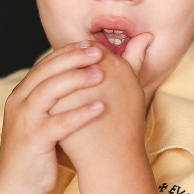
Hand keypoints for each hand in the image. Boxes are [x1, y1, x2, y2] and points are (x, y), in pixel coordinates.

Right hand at [0, 41, 105, 193]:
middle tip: (98, 52)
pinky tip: (100, 107)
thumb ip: (54, 98)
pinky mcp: (33, 141)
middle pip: (46, 71)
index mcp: (22, 94)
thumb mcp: (41, 117)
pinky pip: (58, 123)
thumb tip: (78, 76)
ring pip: (49, 91)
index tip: (90, 44)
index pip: (45, 64)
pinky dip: (80, 113)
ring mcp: (24, 121)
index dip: (67, 52)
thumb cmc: (35, 149)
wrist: (15, 185)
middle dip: (73, 58)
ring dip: (76, 80)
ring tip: (101, 74)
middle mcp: (19, 103)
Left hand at [53, 33, 153, 169]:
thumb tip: (145, 34)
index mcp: (115, 65)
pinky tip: (47, 102)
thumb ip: (136, 57)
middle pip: (74, 59)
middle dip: (67, 65)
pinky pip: (50, 93)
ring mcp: (77, 90)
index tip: (78, 67)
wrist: (113, 158)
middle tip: (63, 79)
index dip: (83, 56)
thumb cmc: (126, 123)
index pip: (91, 48)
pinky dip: (49, 95)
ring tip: (54, 90)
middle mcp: (97, 73)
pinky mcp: (61, 107)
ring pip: (60, 74)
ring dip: (56, 79)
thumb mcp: (132, 85)